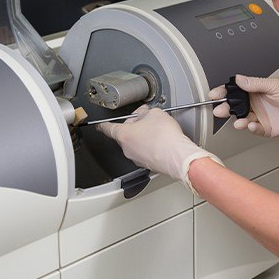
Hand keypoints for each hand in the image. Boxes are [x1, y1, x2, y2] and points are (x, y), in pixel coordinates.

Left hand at [97, 105, 222, 192]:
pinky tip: (163, 141)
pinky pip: (146, 152)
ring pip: (136, 144)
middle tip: (146, 119)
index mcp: (123, 135)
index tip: (99, 124)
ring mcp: (137, 159)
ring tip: (159, 131)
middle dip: (134, 127)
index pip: (107, 128)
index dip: (103, 125)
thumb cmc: (165, 137)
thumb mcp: (155, 113)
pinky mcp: (149, 165)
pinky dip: (152, 146)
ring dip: (144, 137)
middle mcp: (127, 149)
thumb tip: (145, 114)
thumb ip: (145, 112)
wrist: (178, 157)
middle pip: (125, 135)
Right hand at [209, 75, 278, 138]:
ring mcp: (260, 116)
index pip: (236, 90)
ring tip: (237, 120)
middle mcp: (256, 103)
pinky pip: (254, 128)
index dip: (224, 92)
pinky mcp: (266, 128)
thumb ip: (255, 83)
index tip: (215, 93)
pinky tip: (251, 124)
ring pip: (242, 118)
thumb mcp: (275, 85)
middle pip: (235, 106)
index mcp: (256, 90)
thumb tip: (239, 79)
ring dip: (237, 119)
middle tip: (219, 110)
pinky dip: (250, 127)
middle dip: (225, 108)